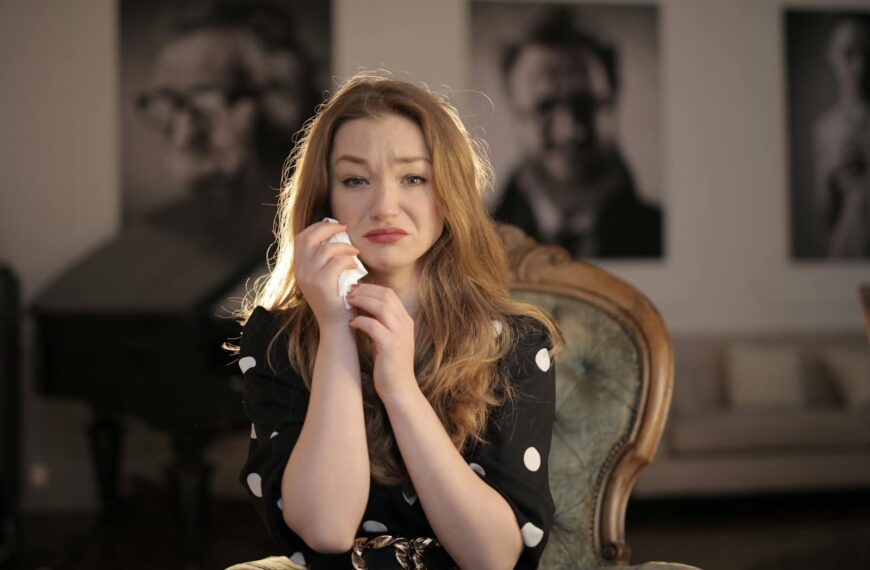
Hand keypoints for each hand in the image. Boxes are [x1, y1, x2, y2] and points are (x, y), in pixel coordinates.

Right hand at [293, 220, 361, 326]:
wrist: (336, 325)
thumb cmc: (337, 299)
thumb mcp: (326, 276)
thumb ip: (325, 259)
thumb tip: (337, 234)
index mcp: (299, 268)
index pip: (301, 238)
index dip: (317, 227)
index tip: (333, 225)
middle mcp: (301, 271)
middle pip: (309, 238)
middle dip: (328, 229)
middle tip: (345, 228)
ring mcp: (309, 278)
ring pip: (325, 249)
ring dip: (344, 246)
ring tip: (355, 252)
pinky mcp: (322, 284)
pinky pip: (337, 262)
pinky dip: (349, 260)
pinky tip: (356, 266)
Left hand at [346, 283, 417, 400]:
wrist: (399, 389)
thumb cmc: (389, 364)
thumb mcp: (386, 337)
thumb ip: (379, 321)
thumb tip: (360, 305)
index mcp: (405, 320)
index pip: (389, 293)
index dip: (370, 288)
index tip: (354, 289)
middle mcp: (405, 324)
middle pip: (385, 295)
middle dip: (364, 291)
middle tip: (347, 293)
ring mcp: (399, 334)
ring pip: (381, 306)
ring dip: (361, 301)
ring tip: (348, 303)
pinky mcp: (390, 346)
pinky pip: (373, 325)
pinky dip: (360, 321)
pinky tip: (351, 324)